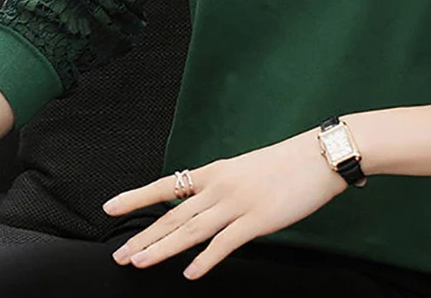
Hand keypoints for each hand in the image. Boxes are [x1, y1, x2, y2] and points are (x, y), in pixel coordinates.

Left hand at [101, 128, 347, 280]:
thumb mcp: (248, 168)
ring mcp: (237, 203)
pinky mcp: (257, 219)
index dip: (137, 196)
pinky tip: (190, 274)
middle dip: (144, 235)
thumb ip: (228, 186)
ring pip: (190, 230)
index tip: (110, 207)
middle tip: (120, 254)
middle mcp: (220, 186)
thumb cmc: (289, 162)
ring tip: (139, 262)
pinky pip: (224, 243)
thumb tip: (212, 205)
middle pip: (174, 215)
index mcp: (217, 171)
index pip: (168, 185)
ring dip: (162, 249)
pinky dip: (205, 260)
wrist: (320, 155)